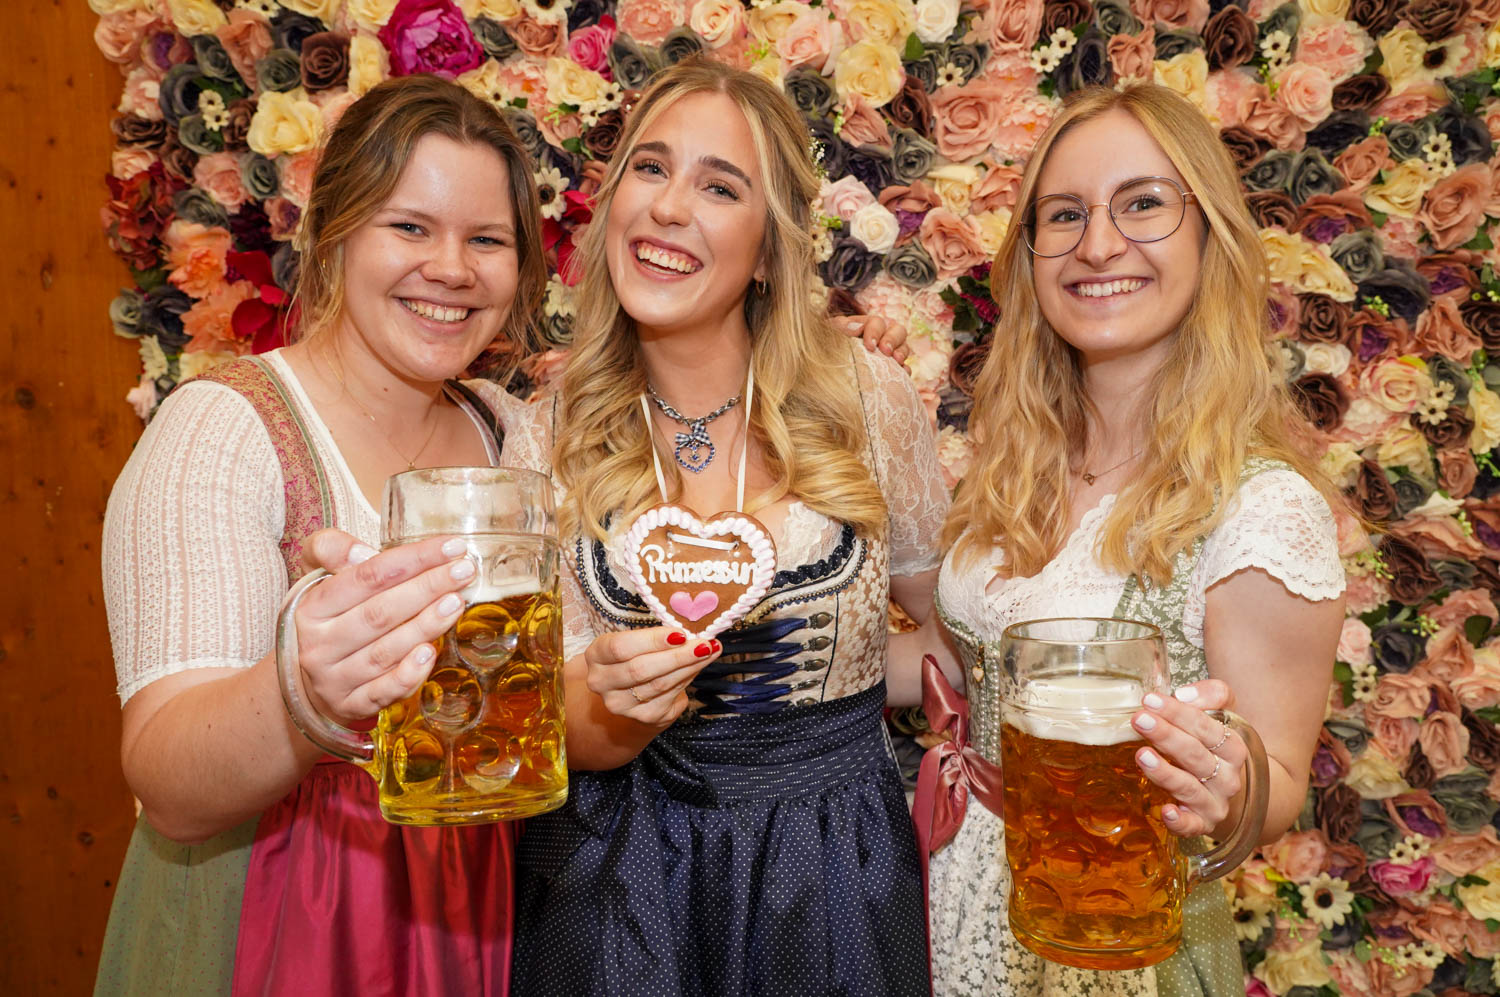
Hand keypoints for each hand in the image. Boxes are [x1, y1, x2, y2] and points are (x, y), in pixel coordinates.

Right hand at [291, 529, 475, 723]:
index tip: (450, 547)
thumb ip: (333, 551)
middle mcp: (319, 645)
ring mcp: (334, 679)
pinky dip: (408, 674)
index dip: (412, 559)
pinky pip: (383, 692)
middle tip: (463, 571)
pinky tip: (430, 653)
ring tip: (456, 602)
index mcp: (312, 608)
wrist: (306, 680)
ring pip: (385, 652)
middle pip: (379, 613)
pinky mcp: (351, 706)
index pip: (367, 577)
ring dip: (425, 626)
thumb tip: (362, 551)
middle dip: (427, 588)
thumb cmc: (329, 619)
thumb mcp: (319, 578)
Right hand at [583, 627, 721, 726]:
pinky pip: (670, 696)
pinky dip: (688, 679)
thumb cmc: (632, 658)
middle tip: (704, 644)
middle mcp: (601, 682)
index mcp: (596, 655)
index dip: (652, 640)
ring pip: (660, 684)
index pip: (621, 647)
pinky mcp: (642, 717)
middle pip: (641, 669)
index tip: (680, 633)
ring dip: (689, 667)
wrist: (627, 695)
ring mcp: (620, 704)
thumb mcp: (633, 643)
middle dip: (677, 655)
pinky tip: (698, 666)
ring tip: (709, 651)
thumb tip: (688, 632)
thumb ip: (654, 638)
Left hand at [835, 314, 910, 363]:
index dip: (874, 333)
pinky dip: (905, 369)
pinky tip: (903, 372)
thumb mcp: (835, 331)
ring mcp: (894, 350)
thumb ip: (842, 326)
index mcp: (872, 323)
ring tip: (897, 361)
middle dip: (892, 340)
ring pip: (904, 347)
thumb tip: (856, 327)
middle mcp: (886, 333)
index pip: (877, 322)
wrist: (837, 362)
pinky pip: (906, 366)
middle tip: (886, 351)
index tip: (869, 346)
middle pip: (898, 331)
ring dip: (902, 353)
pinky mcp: (896, 366)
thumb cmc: (837, 342)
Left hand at [1131, 680, 1248, 837]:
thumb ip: (1211, 696)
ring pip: (1190, 787)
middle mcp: (1227, 777)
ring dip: (1165, 773)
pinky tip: (1166, 810)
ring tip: (1142, 755)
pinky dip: (1180, 820)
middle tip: (1140, 719)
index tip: (1150, 700)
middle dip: (1167, 736)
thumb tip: (1184, 693)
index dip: (1178, 713)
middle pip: (1196, 755)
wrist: (1227, 791)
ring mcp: (1215, 802)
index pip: (1206, 727)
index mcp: (1232, 747)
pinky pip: (1192, 825)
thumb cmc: (1213, 748)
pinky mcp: (1202, 824)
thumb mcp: (1220, 717)